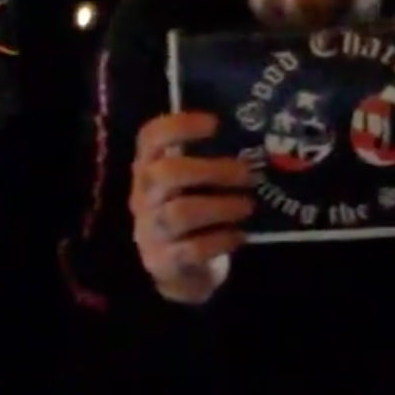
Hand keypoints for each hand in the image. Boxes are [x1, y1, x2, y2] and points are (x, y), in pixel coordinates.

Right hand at [130, 111, 255, 305]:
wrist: (176, 271)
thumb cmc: (190, 211)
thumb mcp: (188, 184)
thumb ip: (206, 160)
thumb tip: (252, 136)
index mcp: (147, 168)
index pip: (150, 138)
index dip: (179, 126)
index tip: (214, 124)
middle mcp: (142, 196)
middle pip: (166, 174)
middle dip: (211, 170)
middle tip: (247, 173)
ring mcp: (149, 230)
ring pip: (179, 212)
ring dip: (221, 207)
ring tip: (248, 206)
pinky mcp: (163, 261)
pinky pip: (192, 249)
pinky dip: (221, 240)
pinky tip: (239, 236)